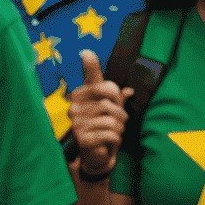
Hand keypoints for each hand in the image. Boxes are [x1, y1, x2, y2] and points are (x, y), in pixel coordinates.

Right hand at [68, 50, 130, 180]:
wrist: (98, 152)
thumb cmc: (105, 125)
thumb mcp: (113, 108)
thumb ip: (119, 99)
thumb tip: (129, 91)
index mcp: (81, 95)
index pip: (92, 79)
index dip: (97, 72)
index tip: (87, 53)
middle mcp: (74, 107)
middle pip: (109, 101)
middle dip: (121, 111)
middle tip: (120, 119)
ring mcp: (76, 123)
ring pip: (111, 118)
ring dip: (120, 126)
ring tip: (116, 130)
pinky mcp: (81, 138)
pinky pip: (110, 133)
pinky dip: (117, 137)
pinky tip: (112, 139)